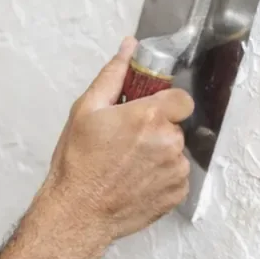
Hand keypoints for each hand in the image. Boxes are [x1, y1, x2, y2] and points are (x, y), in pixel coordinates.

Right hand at [36, 38, 195, 245]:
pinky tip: (135, 181)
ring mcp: (175, 171)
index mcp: (149, 117)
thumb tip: (129, 47)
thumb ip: (113, 74)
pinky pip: (175, 177)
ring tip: (128, 165)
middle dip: (156, 130)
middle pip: (175, 126)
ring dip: (159, 154)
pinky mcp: (176, 194)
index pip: (182, 99)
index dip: (166, 103)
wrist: (78, 211)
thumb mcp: (86, 109)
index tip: (149, 112)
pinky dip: (160, 177)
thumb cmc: (78, 162)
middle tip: (126, 141)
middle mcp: (169, 142)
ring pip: (175, 152)